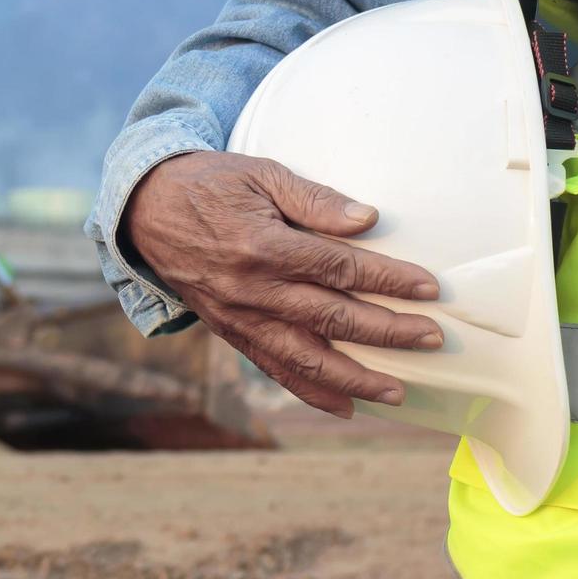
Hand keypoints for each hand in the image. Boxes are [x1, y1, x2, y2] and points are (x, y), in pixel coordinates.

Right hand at [125, 152, 441, 417]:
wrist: (144, 209)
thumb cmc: (208, 183)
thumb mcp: (259, 173)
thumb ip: (314, 200)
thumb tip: (367, 220)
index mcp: (262, 245)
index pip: (338, 268)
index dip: (387, 279)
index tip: (428, 289)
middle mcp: (251, 289)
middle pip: (331, 317)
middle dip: (387, 331)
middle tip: (432, 338)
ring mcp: (239, 316)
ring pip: (304, 356)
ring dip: (355, 377)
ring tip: (398, 390)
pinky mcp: (229, 331)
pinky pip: (273, 367)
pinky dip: (310, 390)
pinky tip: (345, 405)